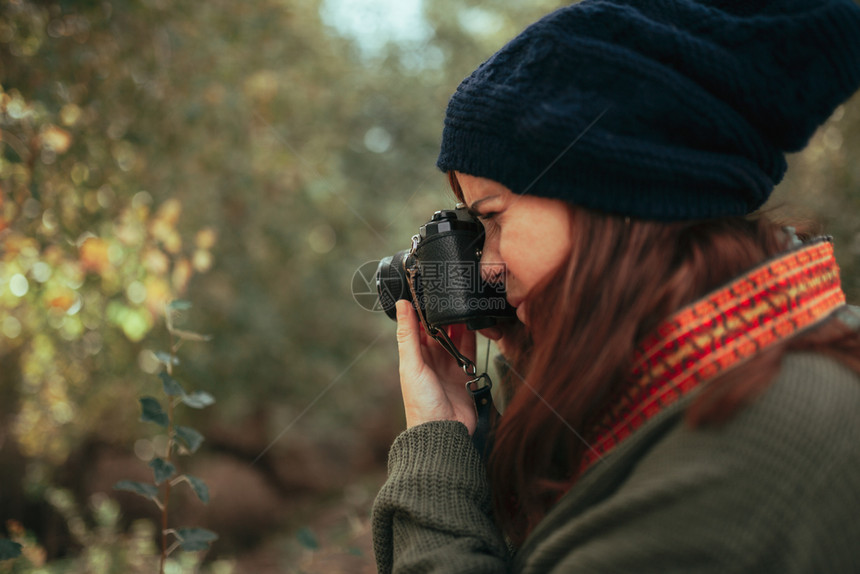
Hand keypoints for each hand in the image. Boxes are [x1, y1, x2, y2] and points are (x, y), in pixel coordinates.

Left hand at [395, 300, 477, 433]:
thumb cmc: (421, 404)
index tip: (429, 289)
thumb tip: (402, 304)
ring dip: (460, 323)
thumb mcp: (412, 365)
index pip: (418, 325)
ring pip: (456, 336)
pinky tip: (477, 323)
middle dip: (445, 314)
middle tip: (452, 294)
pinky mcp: (465, 372)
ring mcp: (449, 364)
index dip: (423, 308)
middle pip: (439, 329)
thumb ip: (408, 335)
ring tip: (466, 305)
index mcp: (414, 355)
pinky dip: (473, 337)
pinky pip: (470, 349)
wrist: (444, 431)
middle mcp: (431, 358)